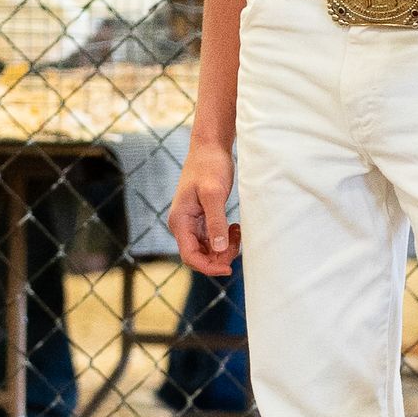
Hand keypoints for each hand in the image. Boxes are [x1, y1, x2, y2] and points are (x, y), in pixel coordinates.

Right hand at [168, 137, 239, 274]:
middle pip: (199, 256)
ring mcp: (191, 223)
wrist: (210, 148)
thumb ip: (216, 222)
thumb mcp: (214, 193)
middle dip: (219, 256)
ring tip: (237, 231)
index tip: (228, 268)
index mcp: (180, 221)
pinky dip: (224, 238)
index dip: (208, 267)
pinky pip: (212, 239)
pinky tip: (235, 227)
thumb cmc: (209, 166)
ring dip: (224, 247)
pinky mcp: (201, 219)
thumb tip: (218, 248)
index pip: (190, 256)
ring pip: (207, 249)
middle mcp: (182, 225)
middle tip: (237, 241)